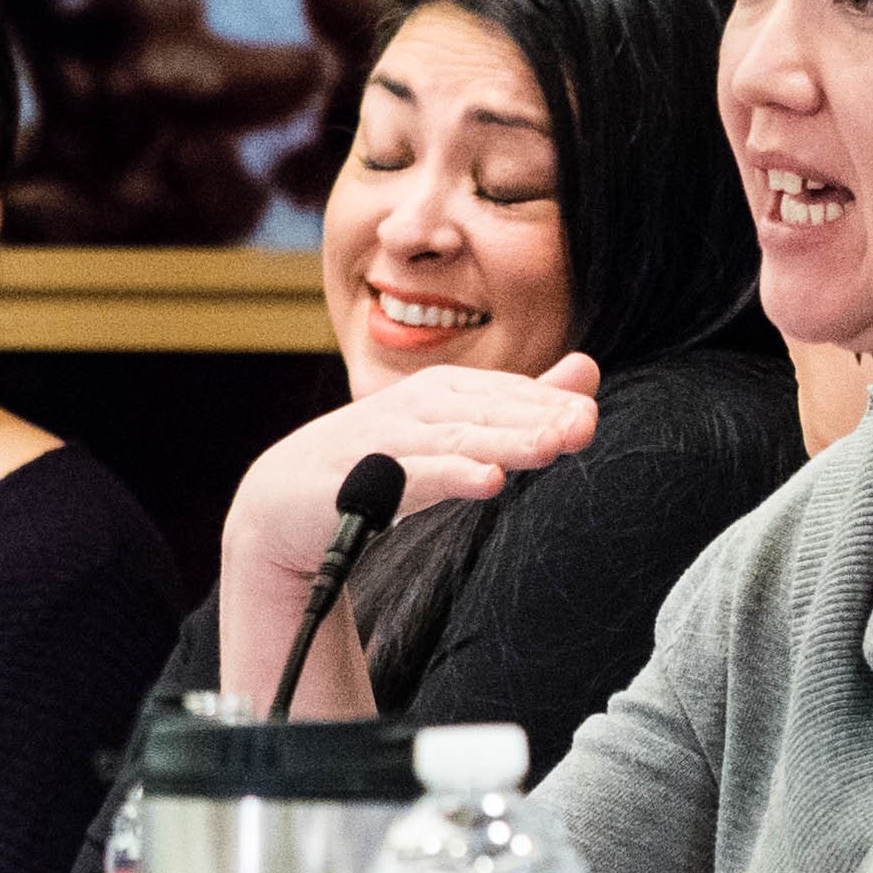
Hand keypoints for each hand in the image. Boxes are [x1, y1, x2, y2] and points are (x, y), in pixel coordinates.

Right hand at [220, 356, 600, 716]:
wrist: (285, 502)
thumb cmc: (382, 460)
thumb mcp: (455, 427)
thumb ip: (521, 402)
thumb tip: (588, 369)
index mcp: (442, 391)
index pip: (504, 392)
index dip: (547, 403)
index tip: (587, 416)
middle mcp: (415, 407)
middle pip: (485, 412)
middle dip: (536, 417)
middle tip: (582, 425)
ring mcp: (383, 440)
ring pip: (453, 439)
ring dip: (504, 442)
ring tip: (550, 446)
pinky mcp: (354, 481)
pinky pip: (410, 477)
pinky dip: (450, 476)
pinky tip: (487, 480)